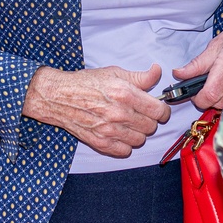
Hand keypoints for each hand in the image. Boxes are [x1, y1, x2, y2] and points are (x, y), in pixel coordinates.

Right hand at [23, 62, 169, 156]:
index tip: (159, 109)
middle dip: (150, 120)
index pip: (159, 111)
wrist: (59, 97)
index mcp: (126, 94)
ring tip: (130, 124)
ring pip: (140, 140)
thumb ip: (140, 76)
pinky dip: (125, 145)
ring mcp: (110, 130)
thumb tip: (158, 71)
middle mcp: (119, 114)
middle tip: (141, 114)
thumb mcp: (115, 73)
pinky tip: (120, 133)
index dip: (162, 110)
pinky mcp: (100, 143)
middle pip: (151, 127)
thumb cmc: (86, 83)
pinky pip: (125, 151)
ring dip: (139, 133)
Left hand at [171, 26, 222, 109]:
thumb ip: (196, 64)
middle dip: (208, 99)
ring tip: (218, 84)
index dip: (198, 98)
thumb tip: (178, 74)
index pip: (210, 94)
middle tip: (207, 85)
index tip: (194, 93)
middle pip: (218, 103)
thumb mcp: (214, 47)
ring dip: (219, 99)